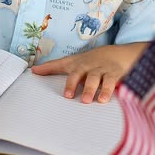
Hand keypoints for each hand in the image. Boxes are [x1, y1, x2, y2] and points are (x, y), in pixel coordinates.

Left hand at [30, 44, 145, 103]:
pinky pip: (111, 82)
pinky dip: (108, 90)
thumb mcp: (73, 61)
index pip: (61, 65)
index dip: (49, 69)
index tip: (40, 76)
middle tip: (69, 96)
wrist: (120, 54)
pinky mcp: (115, 74)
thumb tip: (33, 70)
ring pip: (96, 78)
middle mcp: (88, 66)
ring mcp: (102, 70)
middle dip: (73, 83)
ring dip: (92, 89)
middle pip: (80, 73)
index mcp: (77, 64)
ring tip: (88, 100)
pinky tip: (104, 100)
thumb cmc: (92, 61)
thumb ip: (53, 67)